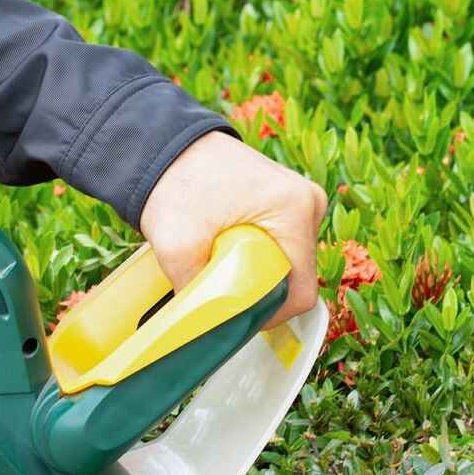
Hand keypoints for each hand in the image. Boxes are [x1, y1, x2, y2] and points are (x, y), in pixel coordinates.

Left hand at [139, 131, 326, 326]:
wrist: (164, 144)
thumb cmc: (174, 183)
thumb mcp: (176, 245)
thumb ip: (193, 292)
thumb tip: (201, 330)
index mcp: (296, 210)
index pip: (302, 291)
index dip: (271, 314)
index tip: (237, 314)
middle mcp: (310, 202)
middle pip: (297, 276)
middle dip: (262, 290)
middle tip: (222, 286)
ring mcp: (302, 199)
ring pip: (289, 262)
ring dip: (259, 272)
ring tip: (221, 261)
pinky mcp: (288, 200)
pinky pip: (282, 244)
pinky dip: (258, 255)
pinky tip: (229, 248)